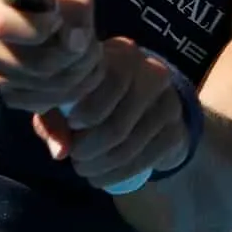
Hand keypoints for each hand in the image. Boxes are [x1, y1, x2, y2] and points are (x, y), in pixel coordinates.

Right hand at [0, 0, 104, 117]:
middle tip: (90, 41)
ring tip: (86, 53)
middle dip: (77, 55)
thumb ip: (76, 4)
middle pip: (39, 64)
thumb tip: (75, 42)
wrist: (42, 14)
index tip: (58, 19)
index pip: (3, 27)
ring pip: (46, 88)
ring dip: (79, 73)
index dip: (41, 28)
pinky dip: (69, 91)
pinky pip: (44, 103)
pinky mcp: (7, 97)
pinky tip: (74, 70)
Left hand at [34, 37, 190, 192]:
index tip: (72, 125)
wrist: (148, 104)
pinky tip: (103, 177)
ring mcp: (169, 103)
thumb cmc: (96, 95)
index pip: (106, 85)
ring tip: (85, 169)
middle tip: (75, 158)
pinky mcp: (177, 131)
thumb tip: (60, 152)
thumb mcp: (69, 98)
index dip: (84, 113)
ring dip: (100, 167)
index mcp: (123, 54)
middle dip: (88, 150)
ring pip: (129, 147)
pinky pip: (145, 160)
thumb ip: (54, 120)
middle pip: (116, 125)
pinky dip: (118, 175)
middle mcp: (153, 73)